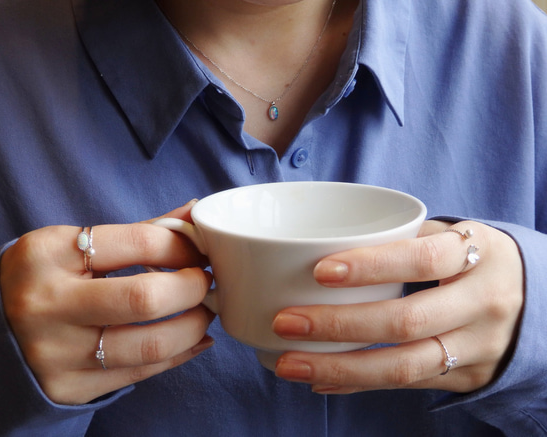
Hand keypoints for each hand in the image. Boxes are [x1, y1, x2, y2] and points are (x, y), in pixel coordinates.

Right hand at [0, 201, 213, 404]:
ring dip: (194, 324)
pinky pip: (142, 372)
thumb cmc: (46, 277)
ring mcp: (56, 352)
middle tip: (205, 281)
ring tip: (204, 310)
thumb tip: (195, 213)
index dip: (184, 246)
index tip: (199, 250)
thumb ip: (139, 231)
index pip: (140, 242)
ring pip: (150, 344)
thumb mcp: (75, 244)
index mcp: (48, 253)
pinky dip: (181, 353)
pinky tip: (195, 338)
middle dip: (193, 287)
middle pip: (146, 298)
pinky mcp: (69, 386)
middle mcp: (47, 304)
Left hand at [272, 220, 523, 393]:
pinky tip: (321, 379)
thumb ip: (401, 240)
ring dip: (340, 367)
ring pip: (404, 366)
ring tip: (289, 364)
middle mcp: (483, 303)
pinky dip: (358, 383)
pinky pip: (407, 384)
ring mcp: (479, 347)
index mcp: (478, 255)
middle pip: (406, 321)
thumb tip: (323, 252)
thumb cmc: (472, 259)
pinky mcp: (467, 377)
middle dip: (340, 325)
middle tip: (286, 322)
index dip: (370, 266)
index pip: (423, 259)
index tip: (319, 271)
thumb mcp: (451, 237)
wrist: (533, 298)